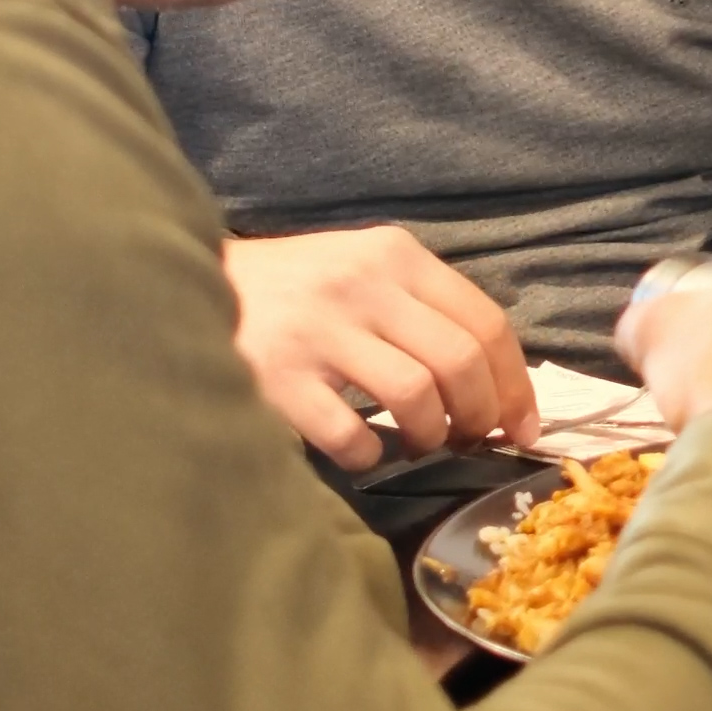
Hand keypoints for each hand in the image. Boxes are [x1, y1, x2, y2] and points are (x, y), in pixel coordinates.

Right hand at [223, 227, 539, 466]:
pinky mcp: (278, 377)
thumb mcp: (364, 270)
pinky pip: (351, 436)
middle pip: (461, 362)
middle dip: (480, 415)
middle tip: (469, 440)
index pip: (486, 322)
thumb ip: (423, 308)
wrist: (189, 286)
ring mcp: (318, 330)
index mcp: (395, 255)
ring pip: (417, 396)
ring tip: (415, 443)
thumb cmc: (294, 288)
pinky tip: (359, 451)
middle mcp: (362, 284)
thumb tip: (495, 384)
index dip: (516, 385)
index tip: (522, 427)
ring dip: (429, 435)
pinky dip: (367, 455)